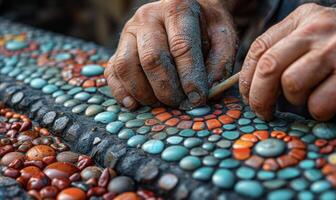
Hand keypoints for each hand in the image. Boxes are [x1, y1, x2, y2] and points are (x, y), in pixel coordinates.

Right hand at [105, 0, 236, 109]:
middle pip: (151, 59)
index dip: (189, 77)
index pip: (181, 47)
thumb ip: (219, 62)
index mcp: (177, 8)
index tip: (197, 99)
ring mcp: (128, 31)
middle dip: (167, 89)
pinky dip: (121, 92)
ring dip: (144, 93)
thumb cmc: (205, 26)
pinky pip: (112, 72)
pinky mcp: (117, 47)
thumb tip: (207, 92)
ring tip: (161, 103)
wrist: (183, 12)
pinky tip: (135, 104)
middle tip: (180, 103)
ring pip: (126, 66)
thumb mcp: (223, 36)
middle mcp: (148, 17)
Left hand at [239, 3, 335, 120]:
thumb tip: (252, 82)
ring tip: (305, 98)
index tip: (247, 96)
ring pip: (292, 85)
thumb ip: (285, 47)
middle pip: (269, 68)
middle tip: (262, 111)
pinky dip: (317, 110)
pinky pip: (318, 103)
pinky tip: (326, 103)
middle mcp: (317, 29)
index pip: (259, 48)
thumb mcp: (315, 31)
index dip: (246, 78)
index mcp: (302, 18)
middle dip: (258, 97)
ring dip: (294, 101)